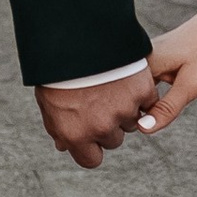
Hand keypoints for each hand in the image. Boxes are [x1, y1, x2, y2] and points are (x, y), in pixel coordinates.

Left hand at [35, 71, 157, 169]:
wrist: (75, 36)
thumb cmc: (57, 69)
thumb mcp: (49, 103)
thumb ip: (59, 129)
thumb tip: (64, 146)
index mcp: (75, 135)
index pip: (91, 160)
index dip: (91, 147)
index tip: (90, 135)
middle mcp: (101, 127)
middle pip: (113, 140)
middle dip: (108, 125)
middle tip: (99, 100)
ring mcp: (123, 110)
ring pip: (131, 121)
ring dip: (125, 109)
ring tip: (110, 85)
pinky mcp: (141, 92)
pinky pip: (147, 102)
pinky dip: (140, 93)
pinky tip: (126, 79)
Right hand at [138, 4, 196, 131]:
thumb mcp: (190, 86)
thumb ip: (166, 108)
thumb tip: (144, 128)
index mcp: (141, 64)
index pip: (126, 100)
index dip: (136, 116)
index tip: (156, 117)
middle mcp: (139, 60)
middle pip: (130, 95)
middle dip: (141, 108)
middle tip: (172, 98)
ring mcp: (146, 58)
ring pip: (139, 89)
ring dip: (150, 99)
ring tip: (175, 89)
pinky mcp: (156, 59)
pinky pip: (147, 81)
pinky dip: (156, 90)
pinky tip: (173, 85)